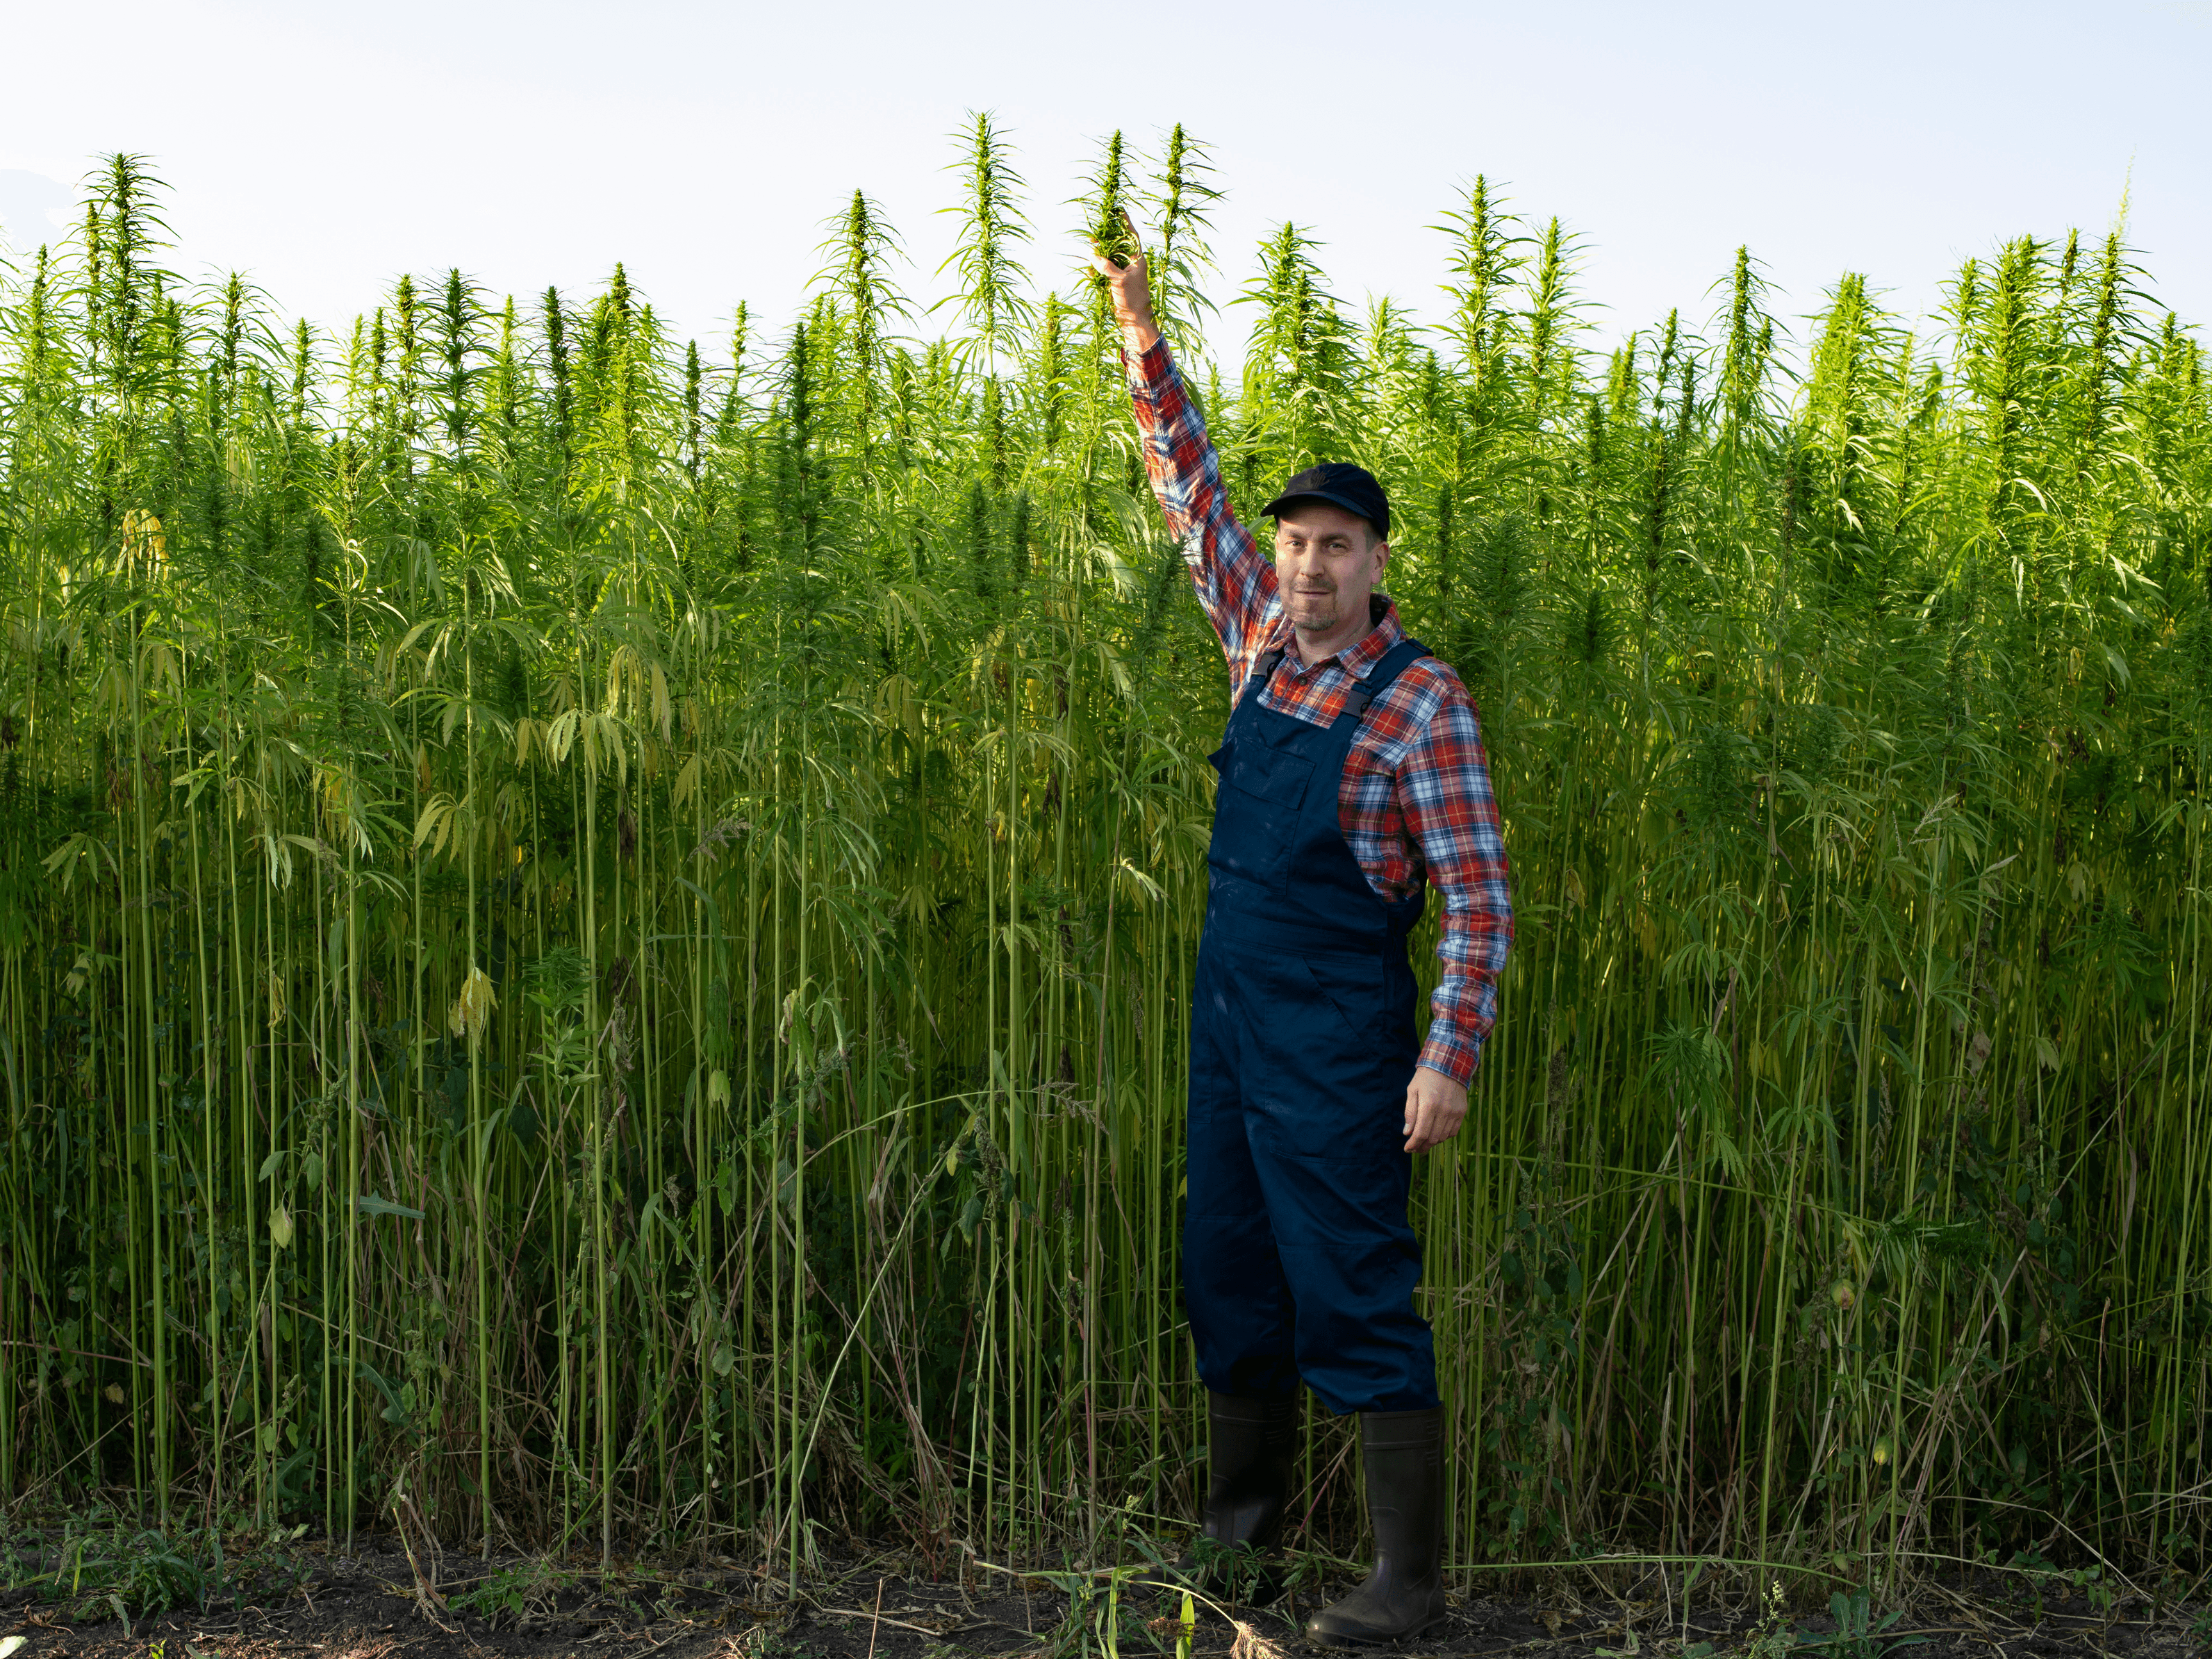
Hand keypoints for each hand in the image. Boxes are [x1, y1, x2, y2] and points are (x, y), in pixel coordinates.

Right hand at [1087, 208, 1159, 353]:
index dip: (1126, 223)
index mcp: (1137, 260)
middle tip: (1093, 235)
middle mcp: (1131, 264)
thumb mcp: (1119, 281)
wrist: (1135, 322)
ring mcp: (1124, 273)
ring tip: (1089, 248)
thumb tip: (1094, 256)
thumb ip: (1107, 267)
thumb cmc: (1133, 300)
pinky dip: (1097, 270)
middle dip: (1106, 239)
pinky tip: (1089, 271)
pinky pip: (1105, 272)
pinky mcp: (1117, 283)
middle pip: (1117, 245)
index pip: (1132, 236)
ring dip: (1099, 255)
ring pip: (1109, 258)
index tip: (1120, 211)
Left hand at [1402, 1066, 1467, 1153]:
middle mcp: (1443, 1111)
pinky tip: (1436, 1134)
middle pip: (1432, 1138)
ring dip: (1432, 1142)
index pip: (1421, 1133)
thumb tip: (1407, 1133)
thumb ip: (1410, 1112)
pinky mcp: (1462, 1112)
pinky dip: (1444, 1136)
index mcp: (1429, 1105)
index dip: (1413, 1144)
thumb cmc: (1426, 1077)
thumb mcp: (1412, 1090)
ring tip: (1424, 1142)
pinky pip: (1453, 1131)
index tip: (1407, 1149)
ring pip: (1443, 1137)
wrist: (1449, 1064)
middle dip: (1421, 1146)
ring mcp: (1454, 1112)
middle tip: (1414, 1148)